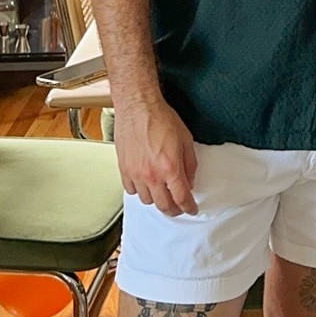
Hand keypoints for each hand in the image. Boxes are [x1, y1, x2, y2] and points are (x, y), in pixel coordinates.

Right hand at [113, 96, 199, 216]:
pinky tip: (145, 184)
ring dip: (157, 200)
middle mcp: (152, 175)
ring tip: (162, 193)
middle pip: (164, 206)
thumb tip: (189, 181)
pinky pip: (130, 190)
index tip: (191, 209)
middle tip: (179, 207)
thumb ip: (190, 165)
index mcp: (170, 168)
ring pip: (147, 200)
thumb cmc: (161, 118)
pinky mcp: (123, 169)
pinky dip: (139, 191)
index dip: (189, 208)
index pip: (182, 198)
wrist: (138, 106)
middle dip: (174, 210)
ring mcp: (135, 173)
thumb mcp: (186, 140)